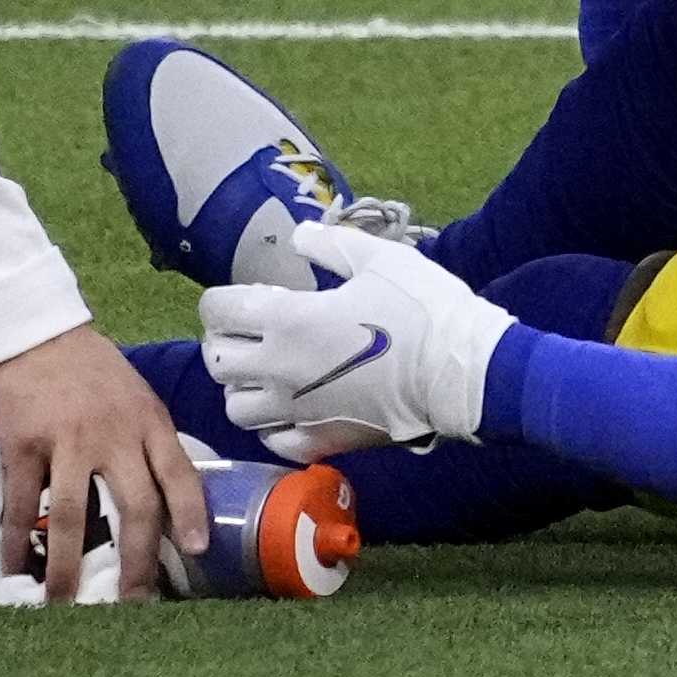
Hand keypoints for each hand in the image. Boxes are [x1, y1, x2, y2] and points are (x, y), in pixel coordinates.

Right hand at [0, 324, 209, 603]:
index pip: (180, 474)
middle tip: (133, 603)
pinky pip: (20, 504)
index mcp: (149, 422)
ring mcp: (67, 441)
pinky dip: (16, 541)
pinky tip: (13, 568)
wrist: (33, 332)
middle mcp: (115, 435)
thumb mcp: (135, 397)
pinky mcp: (21, 444)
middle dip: (137, 561)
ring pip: (72, 516)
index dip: (191, 515)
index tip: (197, 551)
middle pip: (135, 507)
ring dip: (67, 566)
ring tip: (63, 603)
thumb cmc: (90, 371)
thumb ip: (148, 441)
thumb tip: (165, 497)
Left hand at [200, 226, 515, 462]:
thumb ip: (329, 244)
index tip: (248, 295)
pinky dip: (272, 425)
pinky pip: (273, 440)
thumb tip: (298, 236)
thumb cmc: (421, 308)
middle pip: (217, 360)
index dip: (222, 300)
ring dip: (242, 386)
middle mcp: (279, 369)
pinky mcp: (320, 440)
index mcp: (288, 319)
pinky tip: (291, 409)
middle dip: (226, 340)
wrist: (458, 371)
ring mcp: (296, 411)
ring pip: (235, 407)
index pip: (219, 311)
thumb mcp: (379, 259)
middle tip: (253, 330)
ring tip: (267, 372)